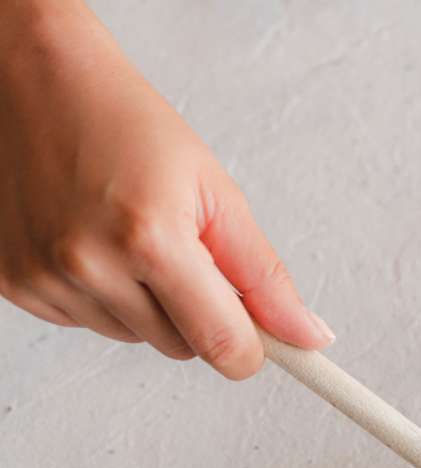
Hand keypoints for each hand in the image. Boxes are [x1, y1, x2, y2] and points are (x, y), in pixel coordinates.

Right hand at [0, 1, 331, 378]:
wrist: (38, 79)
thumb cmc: (125, 122)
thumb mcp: (216, 193)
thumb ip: (265, 275)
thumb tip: (305, 334)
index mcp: (149, 238)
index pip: (221, 344)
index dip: (252, 348)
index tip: (267, 342)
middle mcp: (88, 263)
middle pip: (182, 347)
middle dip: (197, 311)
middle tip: (184, 250)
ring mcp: (43, 277)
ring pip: (136, 338)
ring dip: (149, 303)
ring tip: (131, 235)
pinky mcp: (13, 283)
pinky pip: (89, 322)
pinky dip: (104, 294)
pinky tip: (94, 241)